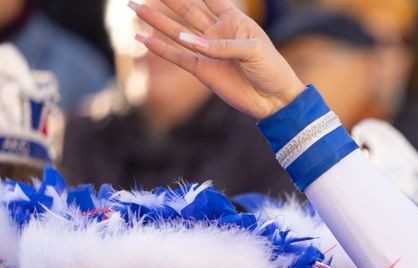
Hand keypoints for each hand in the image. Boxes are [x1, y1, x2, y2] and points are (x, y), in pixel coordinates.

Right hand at [130, 0, 305, 119]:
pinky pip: (177, 57)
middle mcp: (217, 32)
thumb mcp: (254, 51)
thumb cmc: (272, 69)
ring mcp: (208, 51)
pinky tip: (142, 39)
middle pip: (186, 10)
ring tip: (134, 6)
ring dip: (155, 19)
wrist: (275, 100)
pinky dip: (160, 49)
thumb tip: (190, 41)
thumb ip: (223, 45)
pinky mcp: (202, 70)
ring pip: (176, 31)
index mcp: (234, 21)